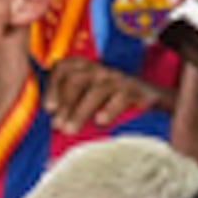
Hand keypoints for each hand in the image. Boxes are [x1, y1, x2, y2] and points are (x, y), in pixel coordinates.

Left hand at [44, 56, 166, 133]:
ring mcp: (117, 78)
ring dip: (80, 112)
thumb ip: (70, 104)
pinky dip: (109, 109)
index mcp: (85, 68)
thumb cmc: (110, 101)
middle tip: (57, 125)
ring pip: (96, 91)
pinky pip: (120, 97)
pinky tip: (100, 122)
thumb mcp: (88, 98)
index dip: (53, 86)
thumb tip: (52, 125)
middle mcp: (100, 70)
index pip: (63, 67)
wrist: (149, 98)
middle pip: (77, 80)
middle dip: (65, 104)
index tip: (49, 108)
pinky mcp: (134, 89)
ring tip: (71, 129)